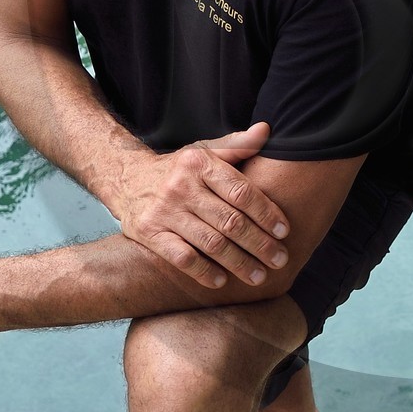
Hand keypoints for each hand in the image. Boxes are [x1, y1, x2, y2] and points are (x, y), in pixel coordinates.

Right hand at [107, 121, 291, 290]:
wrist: (127, 180)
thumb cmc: (178, 169)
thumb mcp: (204, 151)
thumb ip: (237, 145)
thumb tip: (267, 130)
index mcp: (199, 164)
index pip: (241, 192)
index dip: (266, 213)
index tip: (284, 231)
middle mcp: (181, 186)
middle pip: (230, 221)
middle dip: (260, 244)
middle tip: (280, 260)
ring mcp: (164, 211)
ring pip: (210, 243)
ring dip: (239, 263)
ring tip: (259, 277)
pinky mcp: (149, 233)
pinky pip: (181, 258)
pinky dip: (203, 272)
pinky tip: (221, 281)